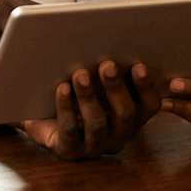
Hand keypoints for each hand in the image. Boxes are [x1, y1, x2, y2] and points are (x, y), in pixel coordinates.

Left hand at [22, 60, 160, 159]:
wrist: (40, 115)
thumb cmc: (75, 91)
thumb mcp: (94, 79)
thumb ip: (107, 67)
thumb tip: (110, 39)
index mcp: (131, 116)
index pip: (150, 106)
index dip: (147, 87)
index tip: (139, 65)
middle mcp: (118, 134)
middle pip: (125, 114)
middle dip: (116, 87)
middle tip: (107, 65)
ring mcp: (94, 146)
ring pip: (97, 123)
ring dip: (89, 96)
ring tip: (80, 74)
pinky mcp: (69, 151)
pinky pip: (69, 131)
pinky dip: (66, 108)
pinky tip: (62, 89)